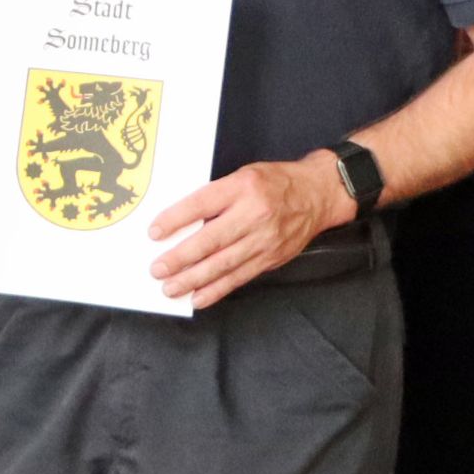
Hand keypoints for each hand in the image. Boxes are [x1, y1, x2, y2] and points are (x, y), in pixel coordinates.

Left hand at [149, 151, 350, 308]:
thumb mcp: (243, 176)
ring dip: (194, 279)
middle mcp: (254, 214)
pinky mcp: (271, 258)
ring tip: (170, 288)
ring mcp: (265, 239)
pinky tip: (198, 297)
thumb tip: (179, 222)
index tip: (154, 233)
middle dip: (181, 258)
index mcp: (243, 187)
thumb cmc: (274, 182)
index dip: (176, 220)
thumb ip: (215, 196)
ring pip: (224, 264)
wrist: (319, 194)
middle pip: (211, 239)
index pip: (202, 204)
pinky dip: (217, 290)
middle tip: (157, 269)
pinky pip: (240, 277)